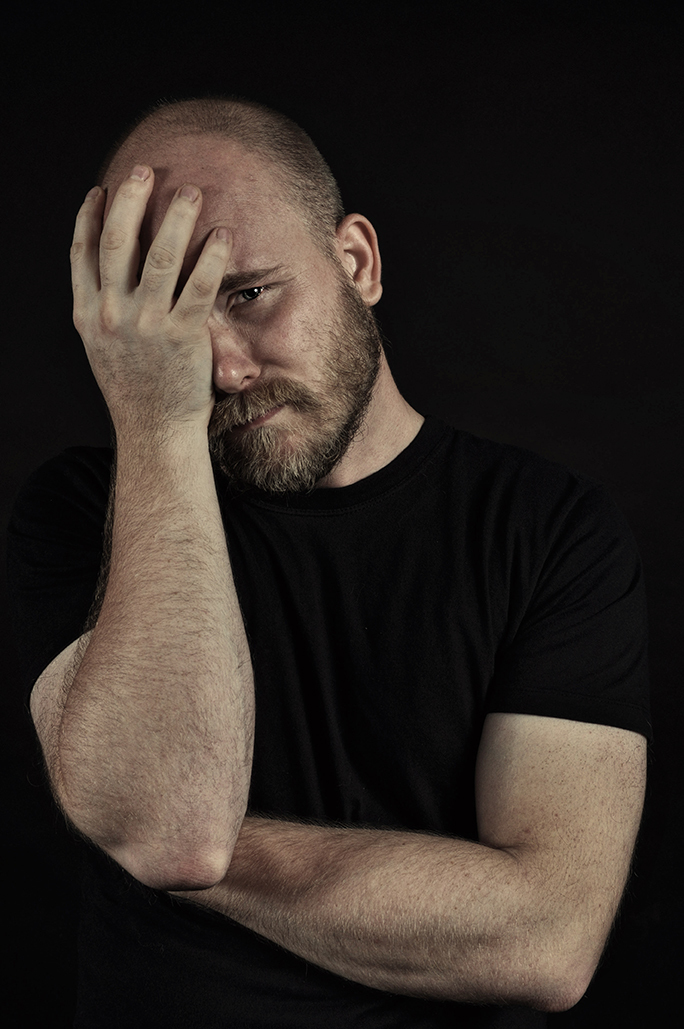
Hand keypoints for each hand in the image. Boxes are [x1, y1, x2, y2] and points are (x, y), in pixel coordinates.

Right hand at [70, 165, 231, 435]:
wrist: (156, 431)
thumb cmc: (136, 388)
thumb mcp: (104, 347)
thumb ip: (104, 309)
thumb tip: (114, 273)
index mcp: (87, 315)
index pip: (81, 253)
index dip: (89, 218)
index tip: (101, 191)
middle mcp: (111, 314)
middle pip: (117, 241)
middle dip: (130, 199)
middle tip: (146, 170)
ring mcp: (146, 325)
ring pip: (159, 256)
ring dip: (176, 216)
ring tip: (191, 192)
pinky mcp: (182, 336)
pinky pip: (198, 285)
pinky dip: (211, 256)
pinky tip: (222, 234)